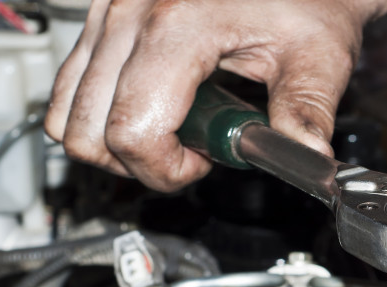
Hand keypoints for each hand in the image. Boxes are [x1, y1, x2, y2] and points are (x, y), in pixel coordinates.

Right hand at [46, 0, 386, 190]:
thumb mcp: (319, 57)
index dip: (165, 170)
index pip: (132, 132)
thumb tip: (307, 162)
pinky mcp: (102, 17)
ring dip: (118, 140)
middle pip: (88, 131)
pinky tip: (159, 105)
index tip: (204, 163)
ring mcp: (108, 12)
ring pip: (67, 113)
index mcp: (179, 24)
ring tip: (177, 126)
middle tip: (193, 148)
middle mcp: (129, 12)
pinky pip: (74, 87)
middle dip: (141, 162)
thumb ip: (306, 115)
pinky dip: (106, 113)